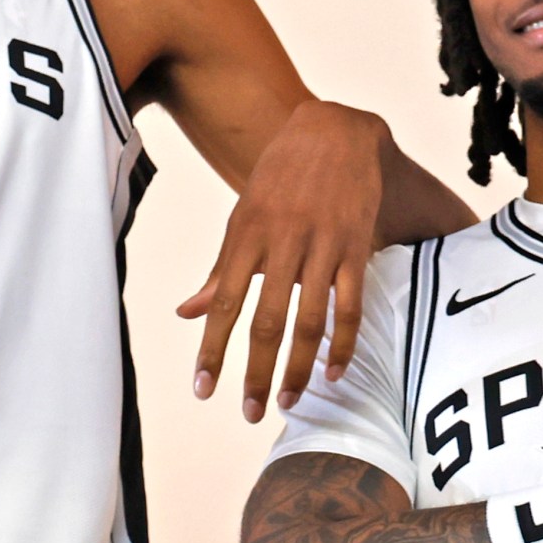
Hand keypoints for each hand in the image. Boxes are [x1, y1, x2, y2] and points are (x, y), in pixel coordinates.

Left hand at [176, 100, 381, 419]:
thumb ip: (220, 269)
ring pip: (309, 319)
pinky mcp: (355, 247)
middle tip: (249, 412)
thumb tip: (187, 313)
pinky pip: (350, 305)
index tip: (203, 390)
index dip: (212, 350)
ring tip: (286, 401)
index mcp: (245, 236)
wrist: (333, 130)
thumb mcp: (243, 216)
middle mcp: (281, 243)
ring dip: (298, 367)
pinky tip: (334, 373)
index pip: (224, 305)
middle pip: (265, 320)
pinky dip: (343, 343)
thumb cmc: (280, 177)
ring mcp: (321, 245)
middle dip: (255, 371)